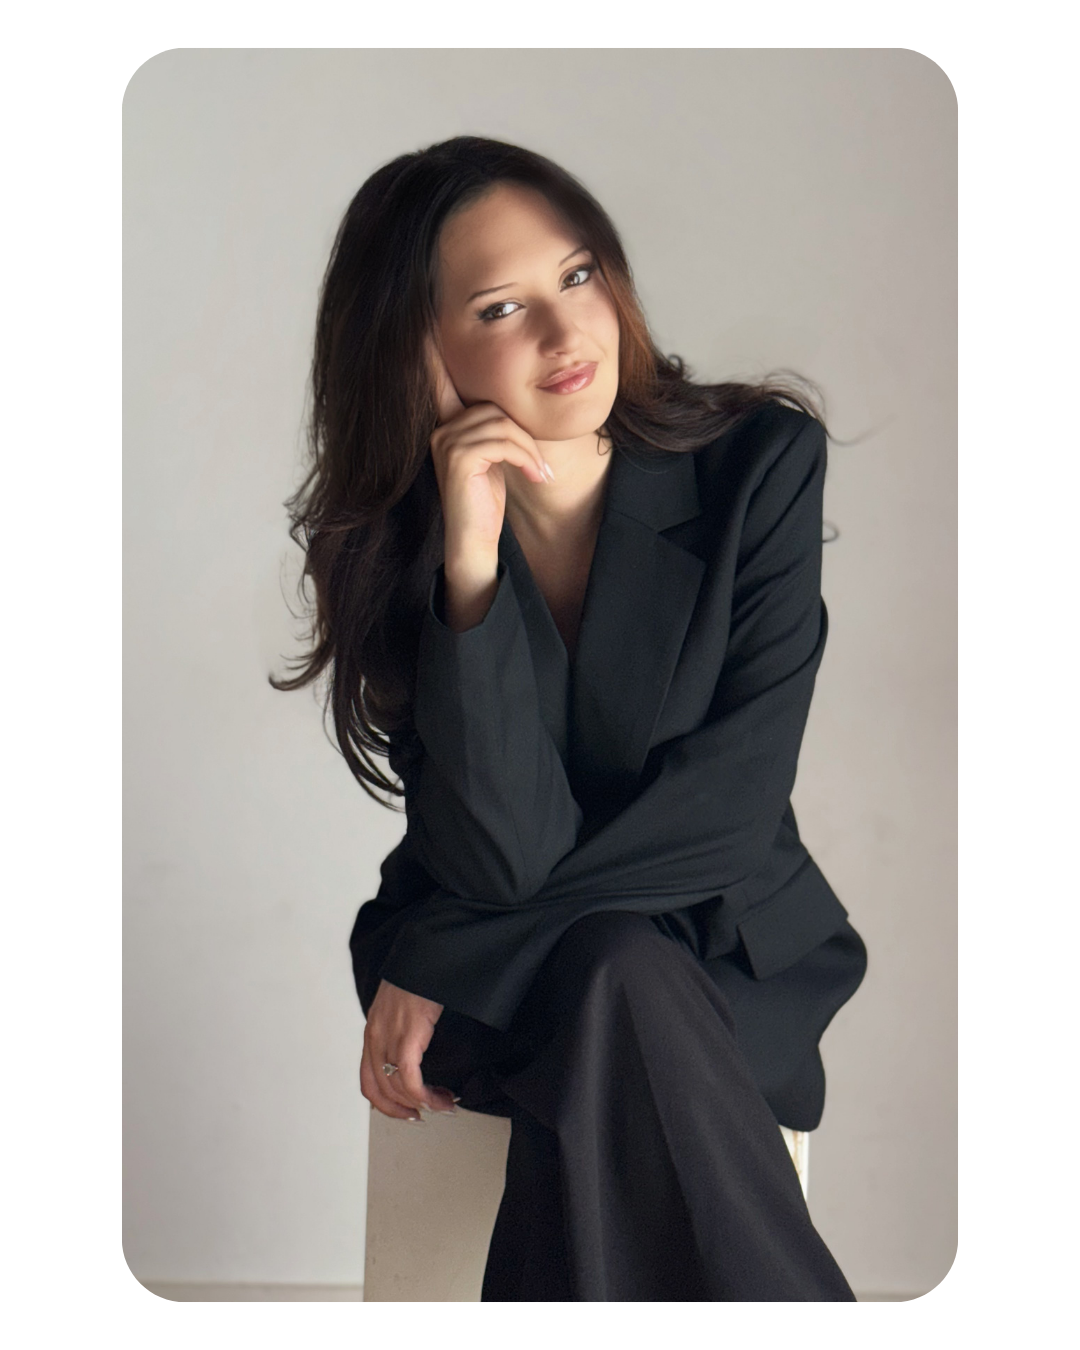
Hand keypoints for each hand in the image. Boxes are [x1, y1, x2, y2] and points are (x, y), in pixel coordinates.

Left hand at [360, 977, 456, 1119]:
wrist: (425, 957)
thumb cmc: (418, 978)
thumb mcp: (400, 1008)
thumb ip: (400, 1030)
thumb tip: (415, 1054)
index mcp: (372, 1032)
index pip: (368, 1082)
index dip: (385, 1105)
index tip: (406, 1111)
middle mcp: (375, 1038)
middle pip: (380, 1091)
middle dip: (405, 1109)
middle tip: (427, 1113)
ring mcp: (388, 1038)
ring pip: (396, 1089)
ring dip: (421, 1104)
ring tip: (443, 1104)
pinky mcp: (406, 1037)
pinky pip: (410, 1079)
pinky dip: (424, 1095)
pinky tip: (439, 1097)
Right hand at [425, 334, 551, 557]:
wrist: (477, 543)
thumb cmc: (487, 501)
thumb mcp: (495, 456)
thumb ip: (497, 426)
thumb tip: (514, 399)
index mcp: (447, 423)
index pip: (440, 376)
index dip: (432, 347)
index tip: (427, 318)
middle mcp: (440, 428)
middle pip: (493, 404)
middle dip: (522, 434)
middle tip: (536, 465)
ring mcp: (445, 442)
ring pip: (501, 423)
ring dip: (527, 449)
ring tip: (536, 472)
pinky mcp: (456, 459)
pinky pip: (502, 440)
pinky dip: (525, 457)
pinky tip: (533, 475)